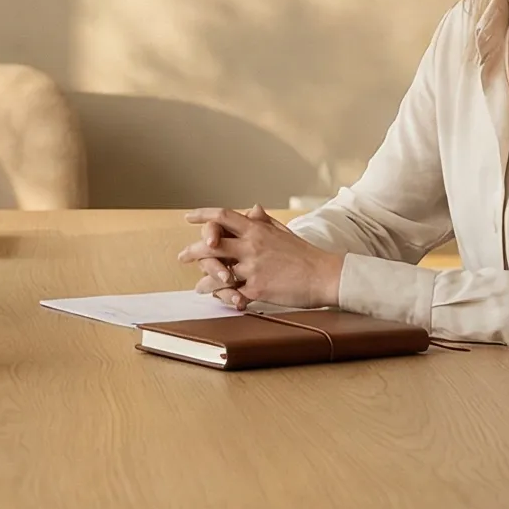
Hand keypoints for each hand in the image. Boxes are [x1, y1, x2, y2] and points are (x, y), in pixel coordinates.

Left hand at [176, 206, 342, 308]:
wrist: (325, 275)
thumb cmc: (305, 254)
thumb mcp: (283, 232)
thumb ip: (264, 222)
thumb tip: (253, 208)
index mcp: (257, 230)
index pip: (222, 216)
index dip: (202, 216)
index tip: (188, 218)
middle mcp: (251, 246)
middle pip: (211, 245)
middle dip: (193, 251)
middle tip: (183, 256)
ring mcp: (253, 268)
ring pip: (217, 273)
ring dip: (204, 281)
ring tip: (199, 286)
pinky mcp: (258, 289)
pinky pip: (232, 294)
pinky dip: (224, 298)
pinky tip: (220, 300)